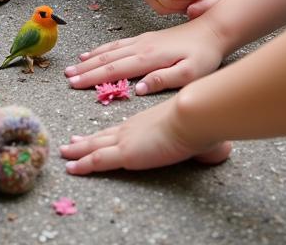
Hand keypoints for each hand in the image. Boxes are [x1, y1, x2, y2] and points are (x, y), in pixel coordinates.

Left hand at [60, 95, 231, 173]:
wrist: (191, 116)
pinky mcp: (124, 153)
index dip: (103, 134)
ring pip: (94, 147)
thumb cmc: (197, 122)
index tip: (90, 135)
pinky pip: (97, 160)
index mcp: (143, 123)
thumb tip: (220, 151)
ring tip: (64, 154)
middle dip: (84, 142)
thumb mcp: (197, 133)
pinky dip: (83, 165)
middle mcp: (130, 129)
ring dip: (77, 152)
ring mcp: (125, 140)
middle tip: (70, 145)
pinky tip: (72, 168)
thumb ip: (202, 144)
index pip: (119, 130)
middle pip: (102, 136)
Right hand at [65, 20, 224, 95]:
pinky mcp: (146, 37)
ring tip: (75, 65)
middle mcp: (141, 46)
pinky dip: (103, 48)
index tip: (75, 84)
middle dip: (86, 69)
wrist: (213, 27)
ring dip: (91, 58)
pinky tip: (97, 52)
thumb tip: (138, 89)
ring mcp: (143, 40)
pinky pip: (118, 43)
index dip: (93, 77)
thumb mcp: (191, 73)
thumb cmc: (205, 55)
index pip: (115, 69)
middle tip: (67, 77)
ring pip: (110, 49)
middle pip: (108, 58)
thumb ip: (164, 80)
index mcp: (149, 57)